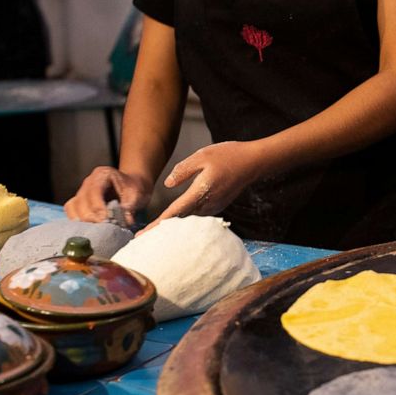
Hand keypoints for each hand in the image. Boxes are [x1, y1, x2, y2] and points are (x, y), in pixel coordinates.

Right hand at [64, 166, 151, 224]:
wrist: (133, 186)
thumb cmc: (135, 188)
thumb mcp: (137, 195)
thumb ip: (130, 207)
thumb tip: (125, 221)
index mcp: (102, 175)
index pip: (94, 191)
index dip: (99, 207)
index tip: (107, 220)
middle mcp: (88, 182)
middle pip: (80, 201)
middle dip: (91, 217)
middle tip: (104, 228)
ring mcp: (81, 191)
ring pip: (72, 207)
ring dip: (82, 220)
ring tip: (96, 230)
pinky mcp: (79, 202)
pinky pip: (71, 211)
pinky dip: (77, 221)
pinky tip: (88, 229)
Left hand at [140, 141, 261, 232]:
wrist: (253, 162)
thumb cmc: (228, 156)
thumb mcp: (202, 156)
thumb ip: (183, 171)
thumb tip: (168, 184)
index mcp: (200, 192)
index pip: (174, 212)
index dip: (158, 224)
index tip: (143, 235)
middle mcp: (207, 204)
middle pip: (180, 220)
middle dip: (162, 229)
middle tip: (142, 238)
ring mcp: (214, 206)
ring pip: (190, 218)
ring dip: (174, 225)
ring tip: (156, 231)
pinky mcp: (218, 204)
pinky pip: (199, 214)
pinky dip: (186, 218)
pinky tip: (178, 219)